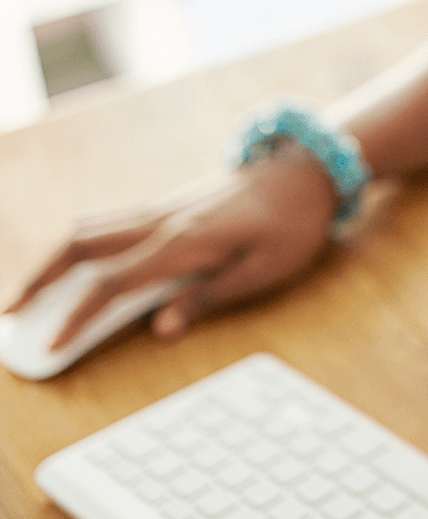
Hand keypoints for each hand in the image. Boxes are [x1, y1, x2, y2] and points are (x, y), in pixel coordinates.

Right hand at [3, 148, 336, 348]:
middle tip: (9, 315)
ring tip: (26, 296)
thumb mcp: (265, 270)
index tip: (49, 347)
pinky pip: (109, 224)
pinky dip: (78, 247)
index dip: (76, 316)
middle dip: (39, 277)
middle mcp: (163, 219)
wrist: (307, 170)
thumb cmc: (293, 224)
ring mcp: (162, 208)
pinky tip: (69, 271)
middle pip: (81, 243)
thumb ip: (210, 297)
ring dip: (51, 259)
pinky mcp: (167, 206)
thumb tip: (161, 329)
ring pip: (89, 229)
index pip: (113, 282)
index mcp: (185, 240)